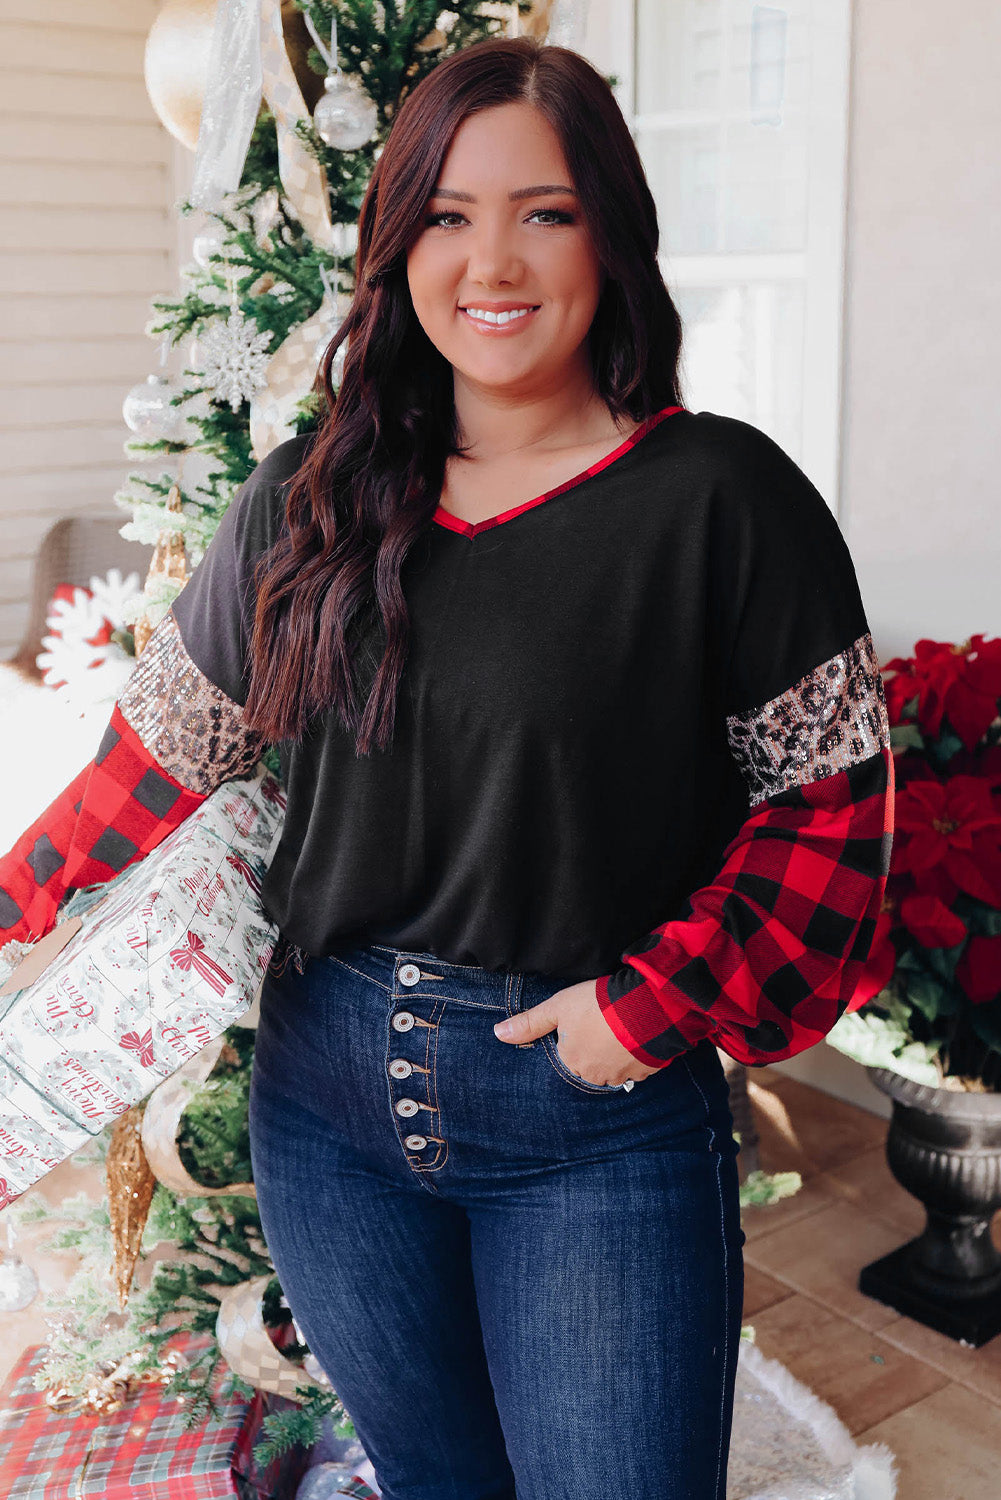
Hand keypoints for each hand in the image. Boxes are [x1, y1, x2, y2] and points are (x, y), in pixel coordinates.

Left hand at [492, 979, 661, 1088]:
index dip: (576, 1034)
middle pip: (591, 1062)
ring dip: (617, 1051)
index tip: (586, 1019)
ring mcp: (622, 1075)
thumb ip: (529, 1023)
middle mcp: (595, 1076)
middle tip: (604, 1021)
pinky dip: (638, 1053)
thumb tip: (497, 1034)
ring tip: (623, 1026)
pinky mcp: (647, 1071)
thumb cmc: (597, 1006)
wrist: (644, 1008)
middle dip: (596, 1046)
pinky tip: (639, 1034)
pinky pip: (638, 1065)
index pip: (568, 1053)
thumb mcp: (557, 1007)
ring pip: (615, 1066)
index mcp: (572, 1062)